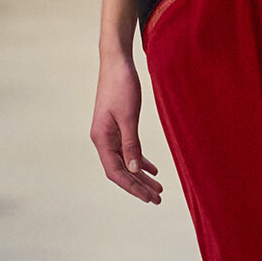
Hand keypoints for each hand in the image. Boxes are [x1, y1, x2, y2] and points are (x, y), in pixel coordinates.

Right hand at [90, 51, 162, 201]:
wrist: (116, 62)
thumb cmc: (121, 85)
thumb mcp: (128, 116)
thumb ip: (131, 144)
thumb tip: (135, 169)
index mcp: (102, 139)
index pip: (116, 171)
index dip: (132, 187)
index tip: (149, 198)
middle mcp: (103, 139)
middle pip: (121, 170)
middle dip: (139, 185)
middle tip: (158, 199)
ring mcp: (109, 133)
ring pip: (126, 161)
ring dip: (141, 175)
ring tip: (159, 188)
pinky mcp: (117, 126)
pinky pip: (129, 149)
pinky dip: (140, 160)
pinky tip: (153, 169)